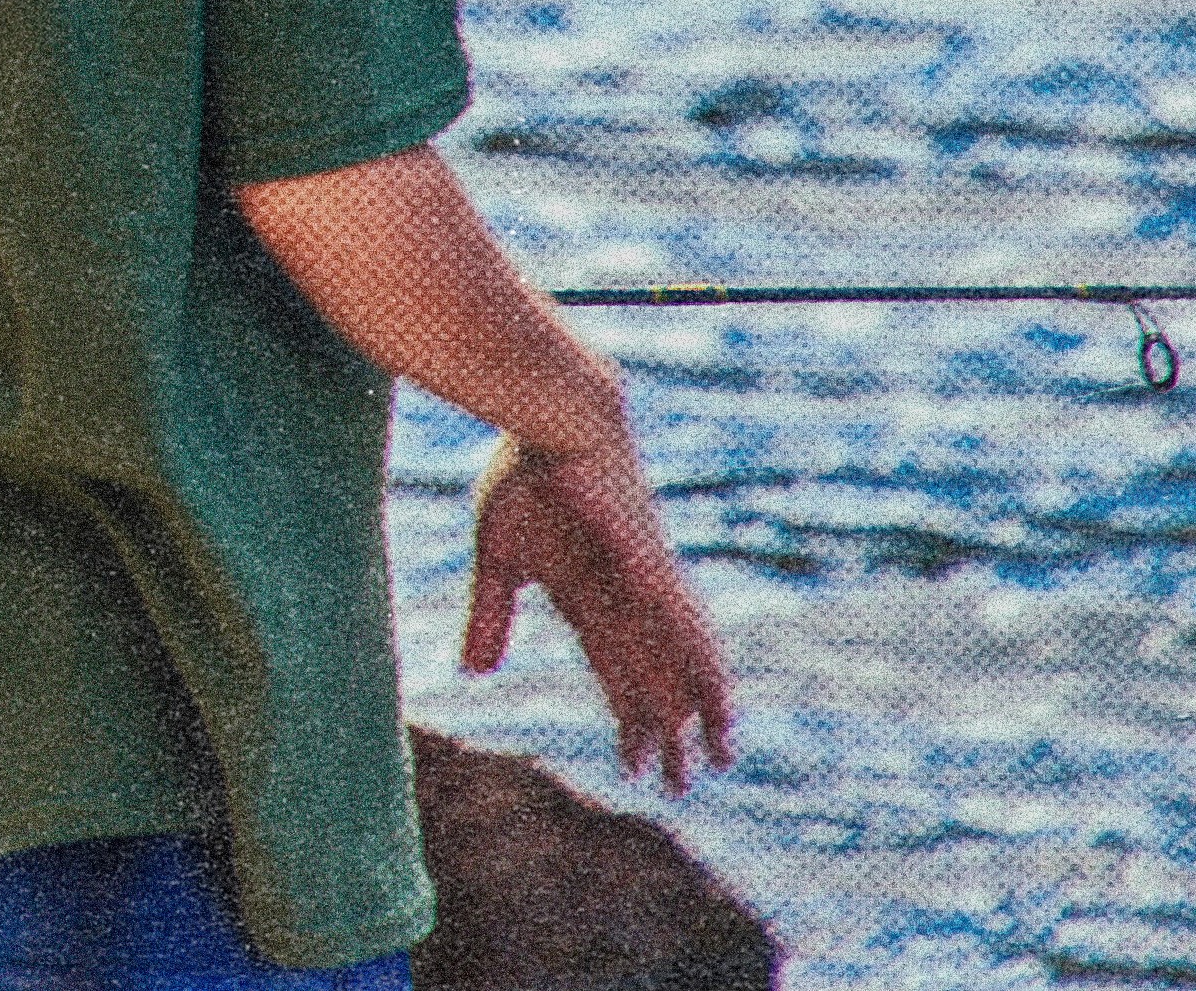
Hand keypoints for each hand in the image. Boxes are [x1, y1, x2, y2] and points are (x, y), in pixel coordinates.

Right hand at [460, 436, 732, 793]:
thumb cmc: (524, 471)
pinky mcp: (646, 558)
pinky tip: (717, 694)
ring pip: (681, 657)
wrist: (553, 409)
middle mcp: (625, 596)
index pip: (615, 672)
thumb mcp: (497, 556)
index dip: (628, 720)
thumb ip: (491, 616)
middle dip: (671, 733)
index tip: (636, 766)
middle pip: (655, 678)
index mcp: (590, 597)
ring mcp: (641, 579)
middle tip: (682, 786)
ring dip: (700, 708)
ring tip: (722, 756)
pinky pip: (681, 619)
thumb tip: (473, 673)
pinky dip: (698, 659)